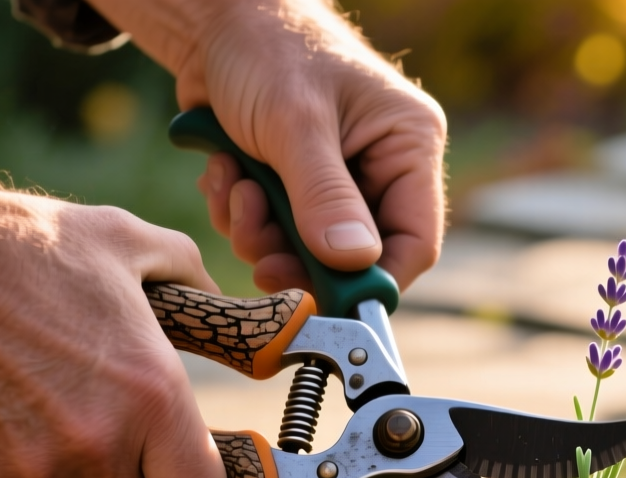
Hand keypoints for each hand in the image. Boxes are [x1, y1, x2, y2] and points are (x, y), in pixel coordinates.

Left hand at [92, 0, 447, 293]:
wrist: (211, 20)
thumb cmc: (267, 47)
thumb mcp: (295, 122)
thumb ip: (323, 195)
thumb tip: (351, 262)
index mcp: (408, 145)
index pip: (414, 240)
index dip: (374, 279)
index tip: (328, 302)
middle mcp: (381, 166)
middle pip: (355, 253)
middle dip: (300, 255)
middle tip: (260, 255)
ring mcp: (336, 178)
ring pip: (307, 248)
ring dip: (261, 233)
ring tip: (236, 190)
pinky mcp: (294, 183)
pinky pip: (273, 229)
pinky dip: (242, 213)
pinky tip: (226, 175)